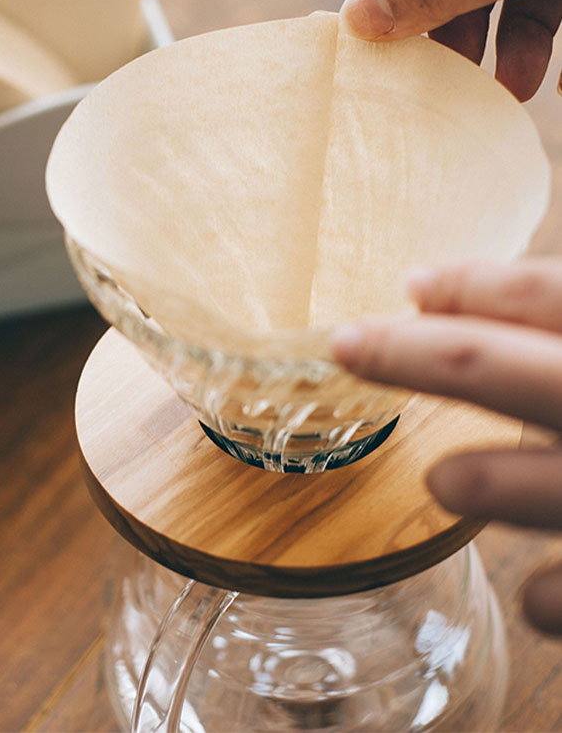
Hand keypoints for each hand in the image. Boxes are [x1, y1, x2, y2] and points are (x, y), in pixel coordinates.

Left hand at [331, 258, 561, 635]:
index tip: (414, 284)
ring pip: (555, 485)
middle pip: (510, 372)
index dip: (480, 287)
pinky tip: (533, 600)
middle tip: (345, 343)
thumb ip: (560, 333)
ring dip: (494, 484)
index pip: (553, 295)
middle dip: (423, 356)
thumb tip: (464, 306)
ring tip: (441, 483)